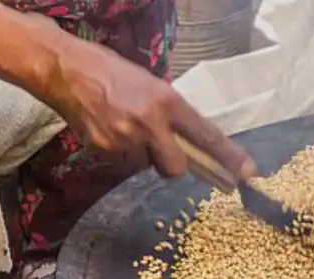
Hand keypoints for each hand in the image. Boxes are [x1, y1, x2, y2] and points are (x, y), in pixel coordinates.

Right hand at [41, 38, 254, 180]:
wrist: (66, 69)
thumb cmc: (115, 74)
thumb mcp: (154, 87)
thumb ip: (175, 115)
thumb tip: (197, 144)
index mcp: (168, 102)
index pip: (207, 136)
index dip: (229, 157)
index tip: (247, 173)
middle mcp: (150, 122)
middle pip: (175, 168)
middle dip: (171, 165)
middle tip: (159, 148)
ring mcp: (125, 138)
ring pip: (145, 167)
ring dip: (140, 156)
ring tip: (124, 128)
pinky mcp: (103, 149)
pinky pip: (121, 165)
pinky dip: (119, 154)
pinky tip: (109, 131)